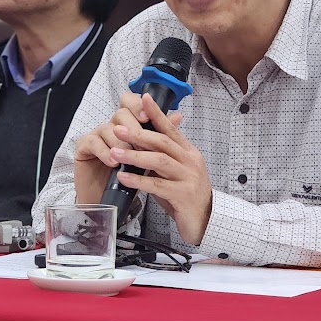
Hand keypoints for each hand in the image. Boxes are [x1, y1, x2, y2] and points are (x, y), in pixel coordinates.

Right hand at [72, 91, 183, 204]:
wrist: (108, 202)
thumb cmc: (129, 177)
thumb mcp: (148, 157)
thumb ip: (161, 136)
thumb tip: (178, 115)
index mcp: (127, 124)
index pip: (129, 102)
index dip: (137, 106)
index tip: (146, 117)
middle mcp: (112, 126)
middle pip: (121, 113)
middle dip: (133, 128)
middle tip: (140, 144)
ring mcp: (96, 135)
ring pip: (107, 128)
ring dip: (120, 144)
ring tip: (126, 158)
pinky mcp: (83, 147)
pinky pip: (92, 141)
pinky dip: (103, 151)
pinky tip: (112, 163)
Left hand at [107, 93, 212, 245]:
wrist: (206, 222)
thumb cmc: (185, 195)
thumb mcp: (175, 172)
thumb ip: (162, 156)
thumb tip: (142, 140)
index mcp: (189, 152)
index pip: (171, 128)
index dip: (157, 113)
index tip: (144, 98)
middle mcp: (190, 161)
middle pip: (163, 142)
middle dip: (138, 134)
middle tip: (117, 129)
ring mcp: (189, 178)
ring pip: (159, 161)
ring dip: (135, 155)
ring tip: (115, 152)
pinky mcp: (183, 195)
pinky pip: (157, 184)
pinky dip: (138, 180)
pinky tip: (123, 177)